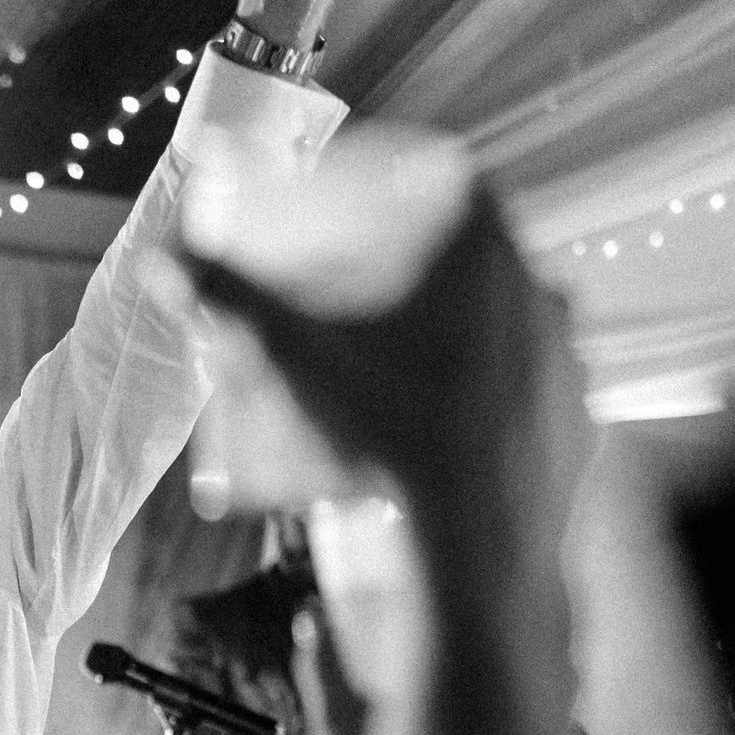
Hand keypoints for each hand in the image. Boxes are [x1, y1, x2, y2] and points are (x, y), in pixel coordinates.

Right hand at [187, 128, 590, 734]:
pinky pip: (518, 381)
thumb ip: (228, 301)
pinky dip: (468, 384)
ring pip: (496, 317)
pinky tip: (420, 415)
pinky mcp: (570, 423)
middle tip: (344, 280)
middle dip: (400, 259)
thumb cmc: (391, 444)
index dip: (384, 173)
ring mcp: (564, 361)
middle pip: (467, 250)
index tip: (342, 192)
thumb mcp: (291, 365)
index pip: (442, 173)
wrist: (474, 561)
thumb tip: (165, 258)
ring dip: (436, 324)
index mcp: (487, 252)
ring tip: (374, 353)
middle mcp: (539, 294)